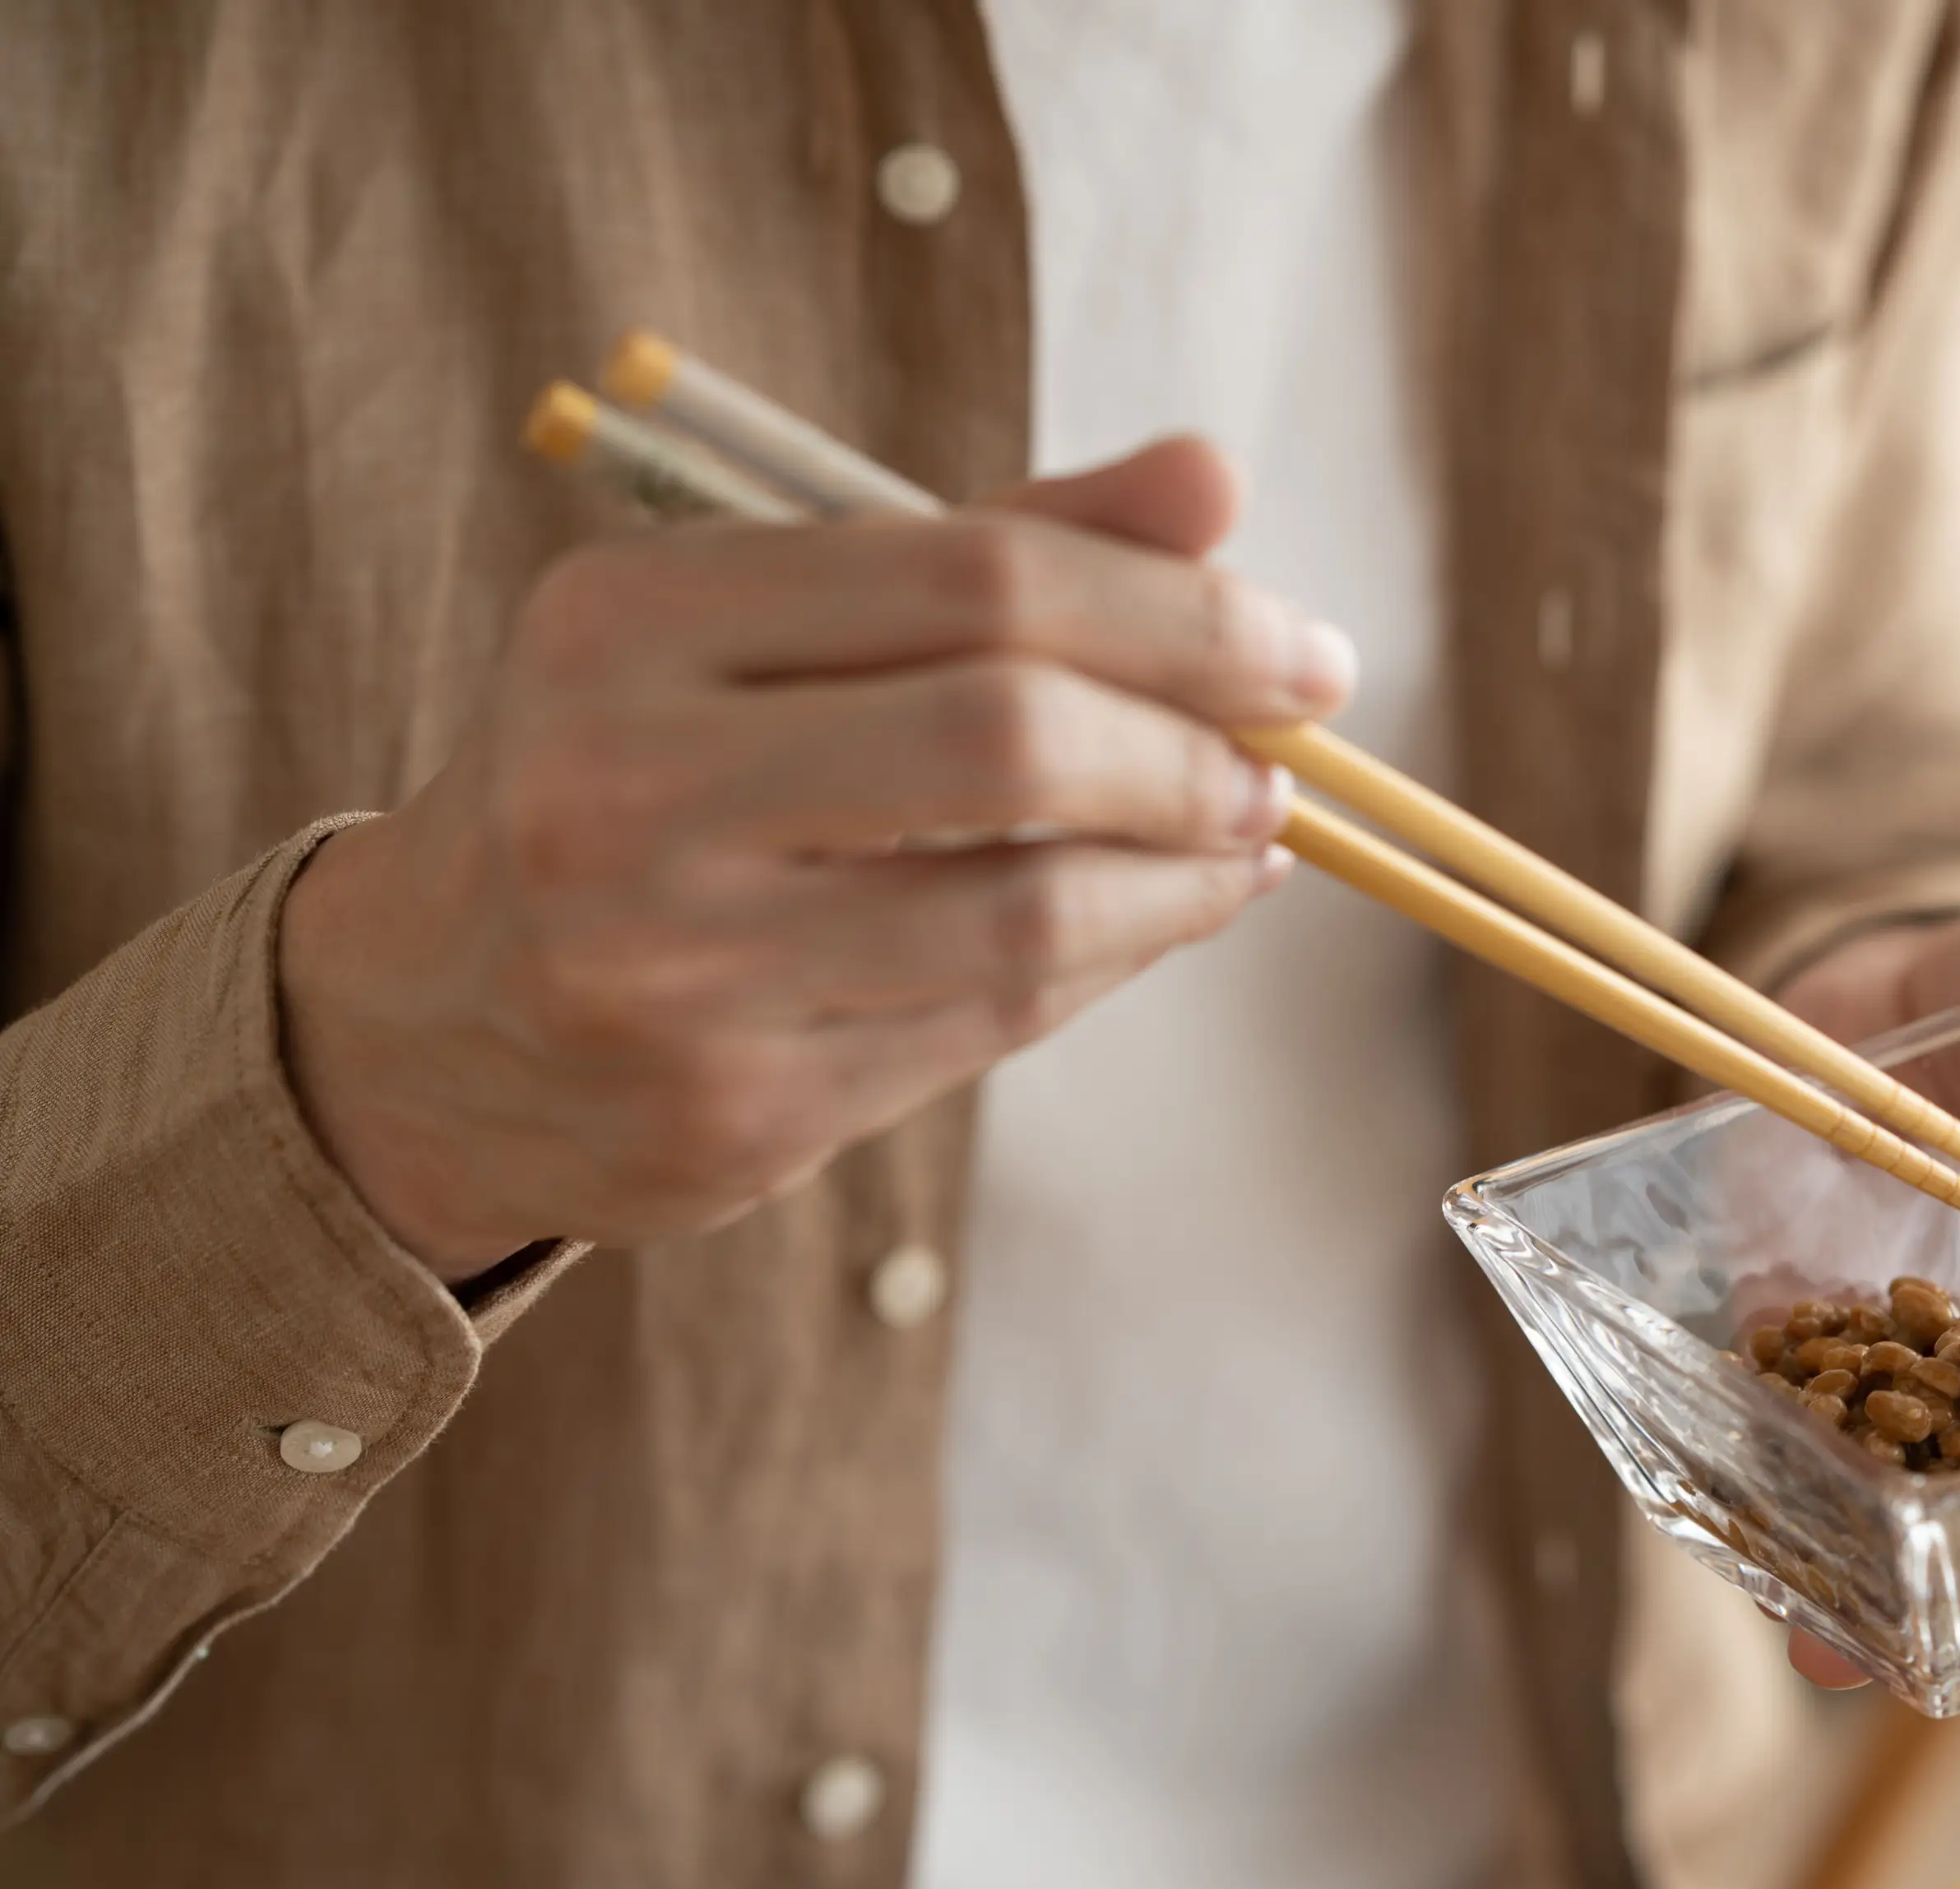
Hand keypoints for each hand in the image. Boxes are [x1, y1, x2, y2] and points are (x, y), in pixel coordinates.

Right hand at [280, 436, 1339, 1278]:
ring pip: (1025, 906)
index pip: (979, 577)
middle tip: (1298, 753)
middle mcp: (625, 788)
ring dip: (1187, 871)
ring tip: (1250, 835)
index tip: (1305, 650)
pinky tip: (1167, 911)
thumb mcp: (766, 625)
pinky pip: (993, 1019)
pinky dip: (1116, 955)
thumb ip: (994, 546)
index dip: (1181, 611)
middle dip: (1201, 743)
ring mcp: (671, 968)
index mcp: (628, 620)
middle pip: (1009, 737)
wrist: (429, 1021)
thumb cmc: (643, 774)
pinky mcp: (733, 1109)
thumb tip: (1216, 483)